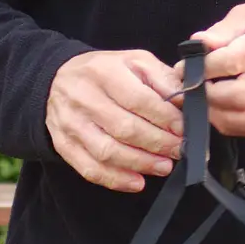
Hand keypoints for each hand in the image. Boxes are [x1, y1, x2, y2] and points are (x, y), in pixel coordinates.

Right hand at [47, 50, 183, 191]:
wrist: (59, 79)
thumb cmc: (106, 71)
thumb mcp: (135, 61)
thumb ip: (162, 78)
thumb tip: (185, 101)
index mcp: (104, 72)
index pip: (138, 99)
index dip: (165, 118)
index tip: (185, 129)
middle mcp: (84, 98)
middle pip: (125, 128)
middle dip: (158, 143)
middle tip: (180, 150)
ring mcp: (71, 124)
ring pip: (108, 151)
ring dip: (141, 163)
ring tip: (164, 166)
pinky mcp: (64, 145)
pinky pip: (90, 168)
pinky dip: (116, 179)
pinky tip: (138, 182)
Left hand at [189, 0, 244, 137]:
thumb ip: (222, 31)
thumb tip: (196, 45)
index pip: (232, 62)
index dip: (203, 68)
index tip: (184, 68)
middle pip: (241, 95)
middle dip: (208, 95)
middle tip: (190, 87)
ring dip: (219, 114)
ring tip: (201, 101)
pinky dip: (233, 124)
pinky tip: (218, 111)